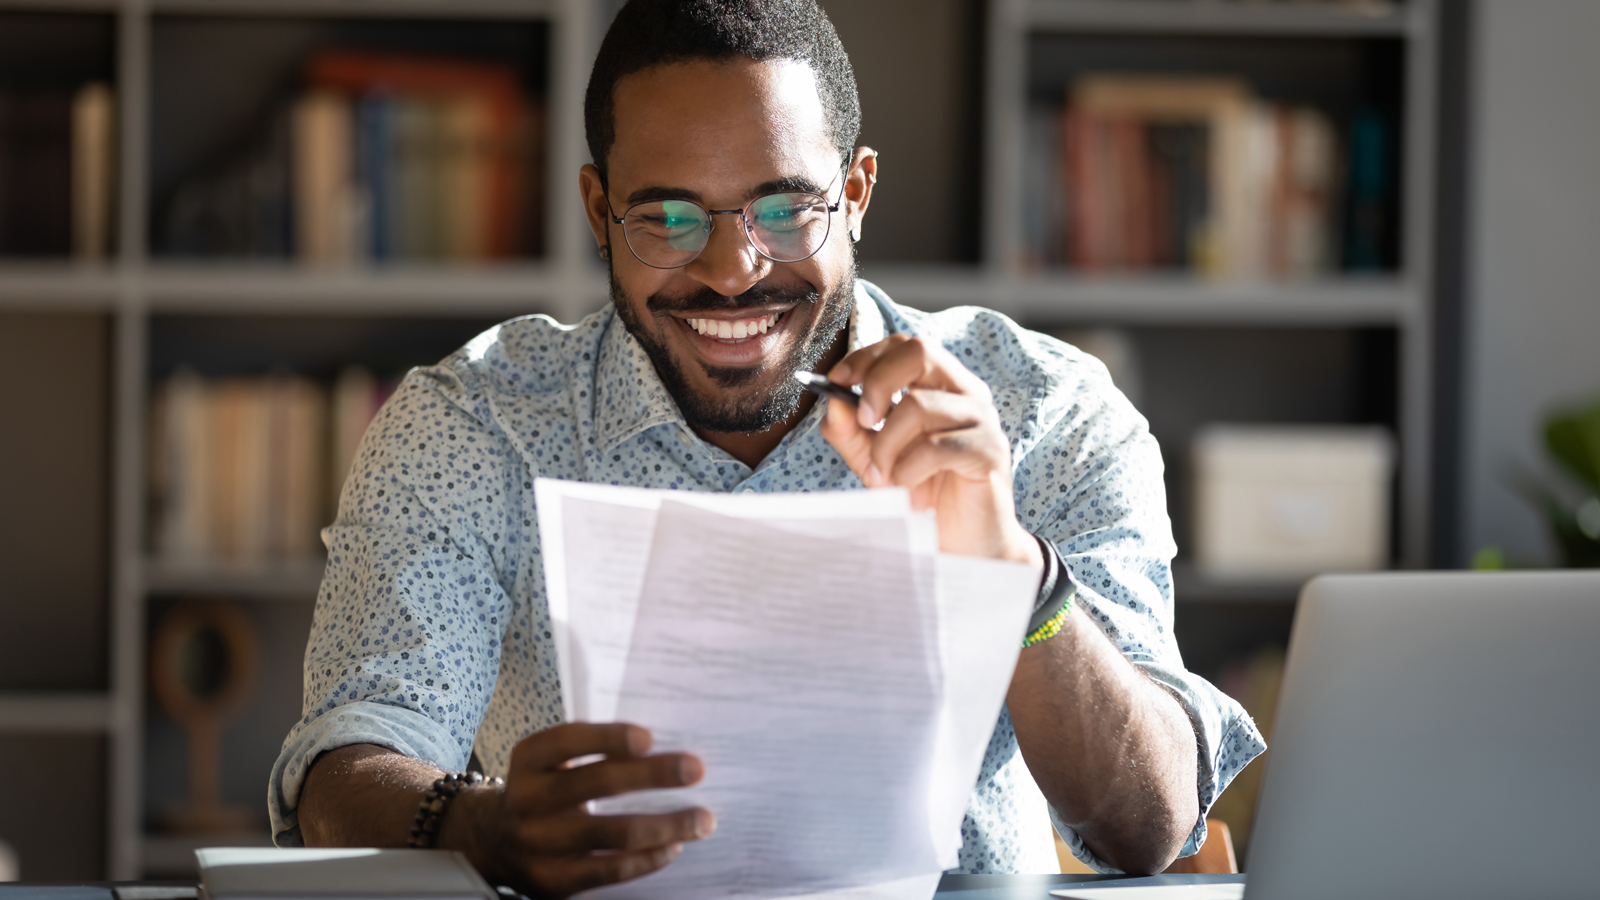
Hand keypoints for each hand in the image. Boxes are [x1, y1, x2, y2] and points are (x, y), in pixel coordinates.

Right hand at [450, 722, 713, 898]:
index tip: (649, 738)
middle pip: (597, 783)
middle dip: (653, 775)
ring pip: (612, 832)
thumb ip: (594, 752)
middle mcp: (528, 799)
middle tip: (696, 769)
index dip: (609, 738)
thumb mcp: (553, 762)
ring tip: (702, 820)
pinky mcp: (553, 880)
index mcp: (529, 759)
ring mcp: (538, 842)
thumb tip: (665, 753)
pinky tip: (674, 847)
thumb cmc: (545, 789)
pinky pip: (609, 870)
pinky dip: (647, 858)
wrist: (495, 842)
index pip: (568, 741)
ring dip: (665, 825)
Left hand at [819, 334, 1042, 566]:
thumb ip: (851, 431)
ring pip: (919, 405)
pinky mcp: (989, 452)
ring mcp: (982, 420)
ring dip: (886, 445)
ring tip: (882, 476)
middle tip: (862, 421)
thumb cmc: (923, 493)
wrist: (961, 544)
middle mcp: (966, 393)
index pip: (904, 345)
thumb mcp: (875, 458)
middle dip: (877, 383)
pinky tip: (903, 488)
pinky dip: (907, 469)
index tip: (836, 382)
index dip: (867, 357)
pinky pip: (935, 447)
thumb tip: (832, 401)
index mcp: (942, 384)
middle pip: (919, 352)